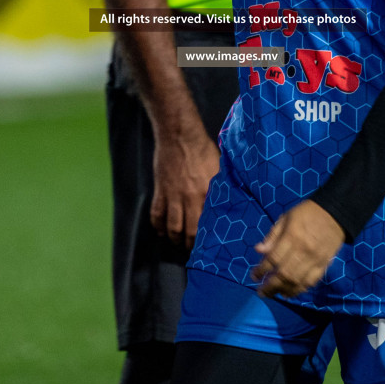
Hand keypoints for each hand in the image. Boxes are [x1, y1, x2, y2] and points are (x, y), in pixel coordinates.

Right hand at [150, 124, 219, 246]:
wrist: (179, 135)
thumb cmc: (202, 148)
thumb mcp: (218, 167)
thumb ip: (219, 186)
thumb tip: (226, 199)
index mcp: (207, 193)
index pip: (207, 222)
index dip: (207, 237)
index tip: (208, 244)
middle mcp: (190, 198)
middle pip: (189, 229)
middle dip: (190, 243)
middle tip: (190, 248)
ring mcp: (173, 195)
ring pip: (172, 225)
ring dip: (174, 237)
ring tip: (176, 242)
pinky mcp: (160, 190)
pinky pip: (157, 213)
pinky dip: (157, 224)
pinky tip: (160, 230)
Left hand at [252, 200, 344, 297]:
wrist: (335, 213)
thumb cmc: (307, 213)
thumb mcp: (286, 218)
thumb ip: (272, 235)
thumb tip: (258, 250)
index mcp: (291, 236)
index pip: (273, 258)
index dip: (261, 270)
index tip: (254, 276)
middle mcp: (303, 250)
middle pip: (284, 274)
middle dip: (270, 286)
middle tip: (261, 292)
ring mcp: (315, 259)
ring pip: (297, 281)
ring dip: (283, 290)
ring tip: (273, 294)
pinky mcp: (324, 265)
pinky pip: (311, 282)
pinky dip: (299, 290)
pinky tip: (289, 293)